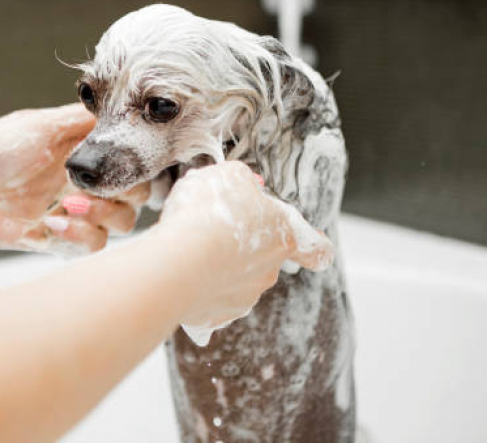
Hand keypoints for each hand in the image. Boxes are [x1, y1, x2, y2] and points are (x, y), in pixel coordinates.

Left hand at [0, 104, 146, 252]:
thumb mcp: (39, 126)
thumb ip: (82, 120)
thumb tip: (123, 111)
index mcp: (83, 154)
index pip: (132, 163)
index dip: (134, 167)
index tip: (119, 166)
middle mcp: (83, 183)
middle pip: (135, 197)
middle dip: (122, 194)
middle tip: (90, 188)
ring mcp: (72, 212)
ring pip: (119, 225)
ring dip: (101, 216)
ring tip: (67, 207)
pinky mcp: (56, 239)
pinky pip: (89, 246)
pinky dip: (78, 236)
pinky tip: (49, 224)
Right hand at [155, 162, 333, 342]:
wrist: (177, 260)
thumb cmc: (207, 214)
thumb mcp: (230, 176)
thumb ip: (244, 182)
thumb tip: (244, 187)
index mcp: (283, 238)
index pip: (316, 250)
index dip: (315, 247)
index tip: (315, 247)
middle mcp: (269, 272)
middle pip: (264, 258)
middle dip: (242, 247)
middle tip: (213, 230)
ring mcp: (244, 297)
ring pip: (235, 279)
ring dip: (218, 267)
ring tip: (190, 250)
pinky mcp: (217, 316)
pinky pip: (210, 298)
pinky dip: (198, 287)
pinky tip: (181, 271)